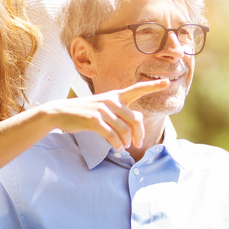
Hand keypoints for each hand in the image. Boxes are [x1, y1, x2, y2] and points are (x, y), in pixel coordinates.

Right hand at [37, 79, 168, 150]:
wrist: (60, 112)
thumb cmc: (84, 112)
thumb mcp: (103, 108)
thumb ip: (119, 114)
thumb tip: (134, 130)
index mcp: (115, 96)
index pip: (137, 89)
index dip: (153, 86)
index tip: (167, 82)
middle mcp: (111, 100)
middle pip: (136, 120)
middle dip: (140, 134)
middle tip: (138, 144)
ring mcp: (103, 110)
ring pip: (125, 130)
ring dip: (127, 142)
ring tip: (124, 147)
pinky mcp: (94, 120)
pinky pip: (113, 136)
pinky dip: (118, 144)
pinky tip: (117, 147)